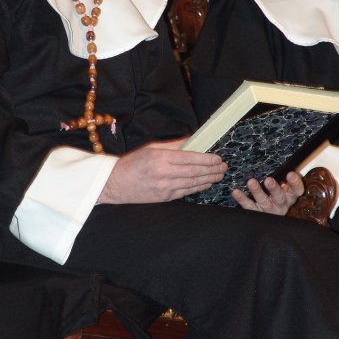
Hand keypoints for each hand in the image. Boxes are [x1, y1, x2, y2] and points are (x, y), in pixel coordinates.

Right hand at [98, 139, 226, 203]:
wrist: (115, 184)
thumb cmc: (132, 163)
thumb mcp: (150, 148)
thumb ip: (173, 145)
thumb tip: (192, 140)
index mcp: (160, 158)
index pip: (189, 158)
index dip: (206, 159)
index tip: (217, 158)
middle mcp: (163, 173)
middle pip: (194, 172)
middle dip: (212, 169)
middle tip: (224, 167)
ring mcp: (164, 187)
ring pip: (192, 183)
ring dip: (209, 179)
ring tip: (219, 175)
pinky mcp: (164, 198)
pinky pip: (185, 192)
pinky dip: (198, 188)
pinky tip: (206, 184)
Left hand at [231, 171, 304, 214]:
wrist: (269, 219)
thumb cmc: (276, 193)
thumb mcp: (284, 186)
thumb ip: (283, 177)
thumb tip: (281, 161)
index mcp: (290, 196)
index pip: (297, 190)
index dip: (295, 183)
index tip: (291, 174)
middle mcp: (281, 204)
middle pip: (279, 197)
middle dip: (274, 188)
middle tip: (268, 180)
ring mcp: (269, 210)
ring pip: (264, 202)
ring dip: (257, 192)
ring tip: (251, 182)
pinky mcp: (257, 213)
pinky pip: (249, 207)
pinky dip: (242, 199)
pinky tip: (236, 192)